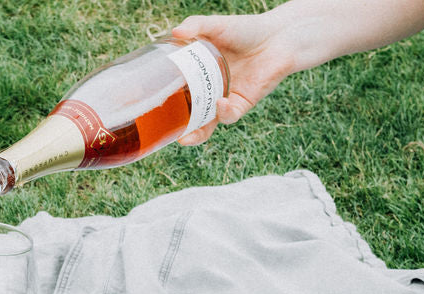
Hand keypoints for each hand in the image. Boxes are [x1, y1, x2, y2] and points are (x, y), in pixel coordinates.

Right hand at [172, 13, 297, 144]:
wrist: (279, 36)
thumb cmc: (246, 30)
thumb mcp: (216, 26)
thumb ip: (196, 26)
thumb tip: (175, 32)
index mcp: (197, 76)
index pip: (175, 93)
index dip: (161, 101)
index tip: (144, 106)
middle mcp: (208, 91)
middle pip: (188, 115)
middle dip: (176, 128)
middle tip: (163, 132)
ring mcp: (224, 100)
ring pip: (207, 124)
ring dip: (197, 133)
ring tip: (186, 138)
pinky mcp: (242, 104)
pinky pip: (230, 115)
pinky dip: (224, 111)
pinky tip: (220, 102)